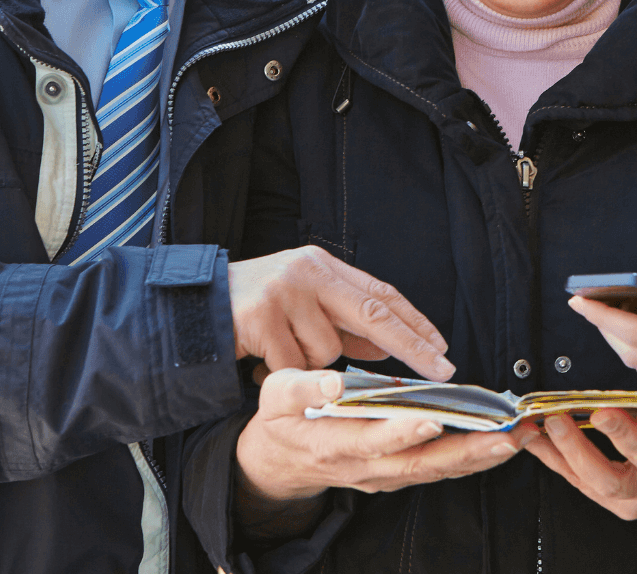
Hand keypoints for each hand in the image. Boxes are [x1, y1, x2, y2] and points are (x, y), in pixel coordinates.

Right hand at [230, 245, 453, 379]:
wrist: (194, 306)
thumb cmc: (256, 308)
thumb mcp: (303, 305)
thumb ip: (343, 322)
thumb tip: (387, 348)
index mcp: (322, 264)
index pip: (381, 292)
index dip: (414, 321)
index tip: (442, 346)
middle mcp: (308, 271)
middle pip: (373, 312)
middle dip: (411, 345)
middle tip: (443, 370)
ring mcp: (285, 292)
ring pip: (328, 349)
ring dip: (311, 362)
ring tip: (281, 349)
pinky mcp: (262, 317)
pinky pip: (295, 364)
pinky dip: (285, 371)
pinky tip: (265, 360)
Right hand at [234, 369, 535, 501]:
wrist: (280, 463)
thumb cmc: (279, 421)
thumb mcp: (275, 396)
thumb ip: (304, 386)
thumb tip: (334, 380)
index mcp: (334, 444)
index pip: (374, 440)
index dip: (403, 432)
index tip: (433, 419)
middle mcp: (365, 468)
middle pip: (421, 464)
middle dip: (467, 452)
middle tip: (507, 437)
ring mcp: (384, 476)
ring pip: (437, 471)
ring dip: (480, 457)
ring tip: (518, 438)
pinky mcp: (397, 474)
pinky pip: (438, 470)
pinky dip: (471, 459)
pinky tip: (500, 443)